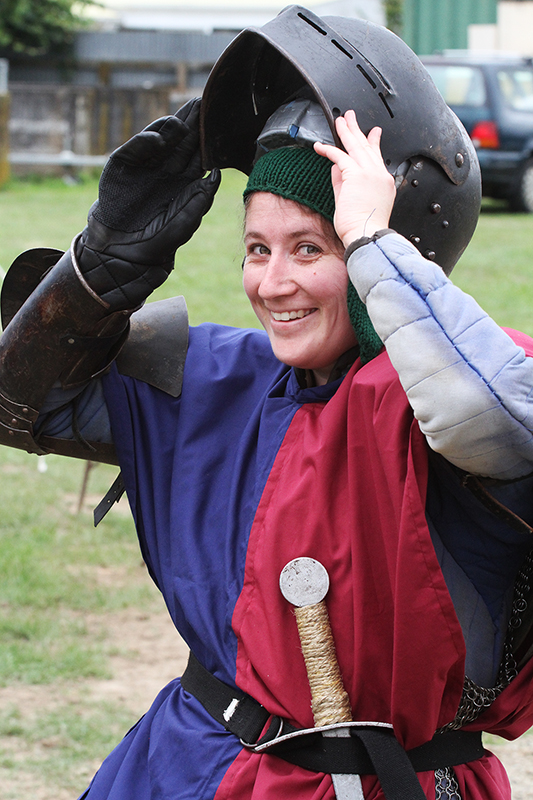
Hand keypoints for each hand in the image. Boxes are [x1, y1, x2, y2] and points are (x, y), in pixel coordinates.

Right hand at [76, 98, 220, 309]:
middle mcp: (165, 169)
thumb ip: (201, 200)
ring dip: (174, 125)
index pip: (198, 155)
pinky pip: (135, 148)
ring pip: (161, 139)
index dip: (207, 140)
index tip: (219, 123)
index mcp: (183, 181)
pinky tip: (160, 139)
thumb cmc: (157, 240)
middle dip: (193, 123)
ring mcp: (144, 165)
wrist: (122, 250)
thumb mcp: (184, 222)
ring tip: (188, 111)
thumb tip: (216, 175)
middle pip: (182, 141)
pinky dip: (147, 142)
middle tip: (205, 104)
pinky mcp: (122, 164)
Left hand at [314, 110, 395, 247]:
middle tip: (350, 117)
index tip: (373, 134)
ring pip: (356, 146)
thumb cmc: (363, 227)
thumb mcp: (352, 201)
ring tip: (339, 121)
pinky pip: (341, 157)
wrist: (367, 235)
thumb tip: (335, 169)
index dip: (373, 143)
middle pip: (367, 146)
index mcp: (383, 182)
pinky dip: (329, 150)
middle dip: (357, 130)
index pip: (377, 157)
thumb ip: (343, 183)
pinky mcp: (357, 175)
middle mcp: (379, 175)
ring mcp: (370, 173)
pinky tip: (320, 147)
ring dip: (346, 132)